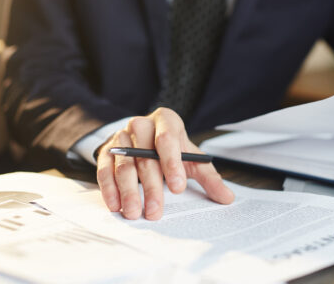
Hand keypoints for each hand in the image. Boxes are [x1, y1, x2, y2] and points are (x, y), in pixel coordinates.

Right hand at [96, 108, 234, 219]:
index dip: (172, 164)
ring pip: (125, 165)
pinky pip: (105, 169)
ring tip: (135, 213)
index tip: (178, 188)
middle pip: (145, 157)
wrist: (144, 138)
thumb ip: (209, 177)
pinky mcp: (107, 150)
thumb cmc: (172, 150)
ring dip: (129, 192)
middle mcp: (142, 124)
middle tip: (155, 211)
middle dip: (151, 187)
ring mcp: (122, 136)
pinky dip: (110, 189)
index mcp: (166, 121)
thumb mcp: (192, 158)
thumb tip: (227, 197)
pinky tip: (116, 206)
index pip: (168, 139)